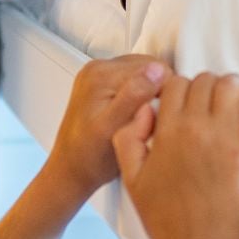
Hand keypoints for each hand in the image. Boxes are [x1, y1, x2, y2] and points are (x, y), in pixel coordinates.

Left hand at [44, 55, 166, 195]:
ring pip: (144, 75)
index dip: (167, 91)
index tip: (160, 114)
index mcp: (101, 75)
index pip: (154, 67)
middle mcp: (97, 69)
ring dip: (151, 95)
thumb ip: (134, 96)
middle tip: (153, 120)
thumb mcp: (115, 129)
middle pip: (150, 67)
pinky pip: (134, 83)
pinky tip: (136, 117)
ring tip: (144, 120)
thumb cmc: (89, 158)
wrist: (71, 171)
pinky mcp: (102, 86)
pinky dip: (141, 97)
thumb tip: (156, 71)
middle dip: (159, 91)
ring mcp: (98, 76)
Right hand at [112, 72, 238, 238]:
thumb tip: (145, 110)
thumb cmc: (167, 220)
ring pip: (233, 86)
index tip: (189, 100)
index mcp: (167, 132)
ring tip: (236, 101)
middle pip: (206, 81)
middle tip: (212, 103)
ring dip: (234, 88)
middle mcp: (196, 128)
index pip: (176, 84)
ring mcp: (225, 138)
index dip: (182, 89)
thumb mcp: (131, 178)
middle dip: (208, 87)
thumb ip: (128, 138)